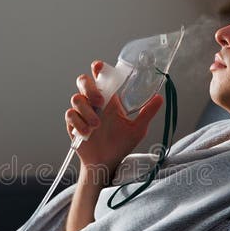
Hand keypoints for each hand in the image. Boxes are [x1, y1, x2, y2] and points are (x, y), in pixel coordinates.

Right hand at [65, 60, 163, 177]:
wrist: (105, 164)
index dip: (98, 69)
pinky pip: (70, 115)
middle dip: (90, 88)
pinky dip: (78, 123)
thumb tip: (160, 98)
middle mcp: (94, 103)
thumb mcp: (137, 129)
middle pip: (83, 81)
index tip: (98, 67)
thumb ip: (147, 113)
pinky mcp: (73, 124)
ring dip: (86, 111)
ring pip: (76, 99)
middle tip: (100, 102)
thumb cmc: (120, 145)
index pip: (101, 78)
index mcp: (109, 99)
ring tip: (96, 126)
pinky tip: (87, 133)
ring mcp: (82, 112)